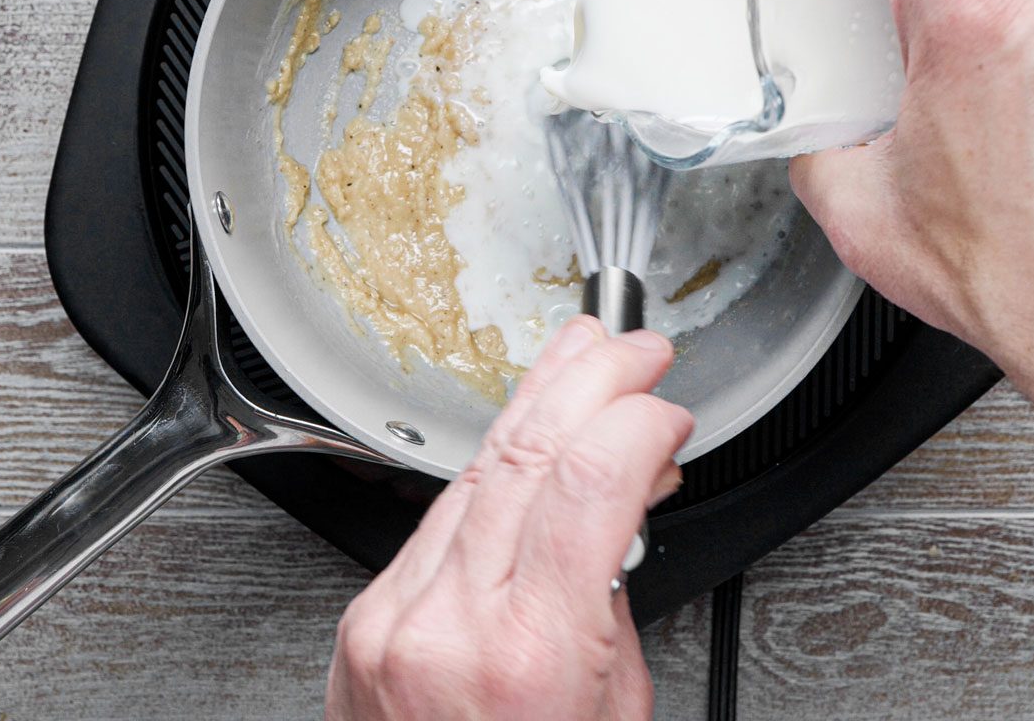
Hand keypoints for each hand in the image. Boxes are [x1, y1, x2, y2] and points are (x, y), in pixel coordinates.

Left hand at [326, 316, 691, 720]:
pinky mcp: (365, 623)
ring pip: (473, 471)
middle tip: (633, 350)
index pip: (587, 479)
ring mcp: (392, 619)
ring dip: (536, 407)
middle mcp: (447, 626)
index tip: (668, 410)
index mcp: (528, 656)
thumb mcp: (614, 715)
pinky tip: (524, 449)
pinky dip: (492, 474)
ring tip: (579, 367)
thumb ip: (607, 608)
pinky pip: (437, 521)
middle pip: (524, 451)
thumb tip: (608, 520)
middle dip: (588, 380)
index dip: (637, 420)